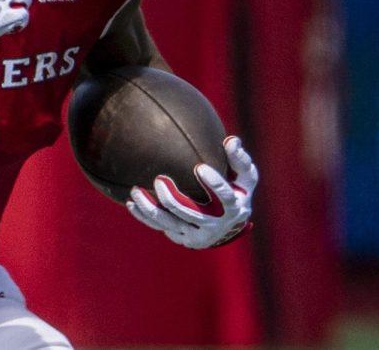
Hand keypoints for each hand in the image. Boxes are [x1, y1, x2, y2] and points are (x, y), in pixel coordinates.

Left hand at [125, 136, 257, 248]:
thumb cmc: (238, 191)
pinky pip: (161, 227)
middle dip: (171, 198)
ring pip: (169, 223)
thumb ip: (239, 159)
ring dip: (150, 208)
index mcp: (233, 207)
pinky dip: (145, 217)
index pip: (224, 196)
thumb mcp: (245, 177)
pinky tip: (132, 204)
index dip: (213, 183)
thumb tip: (231, 140)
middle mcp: (215, 224)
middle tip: (159, 180)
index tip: (199, 167)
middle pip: (189, 212)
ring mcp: (197, 234)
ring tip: (135, 191)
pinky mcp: (184, 238)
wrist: (231, 226)